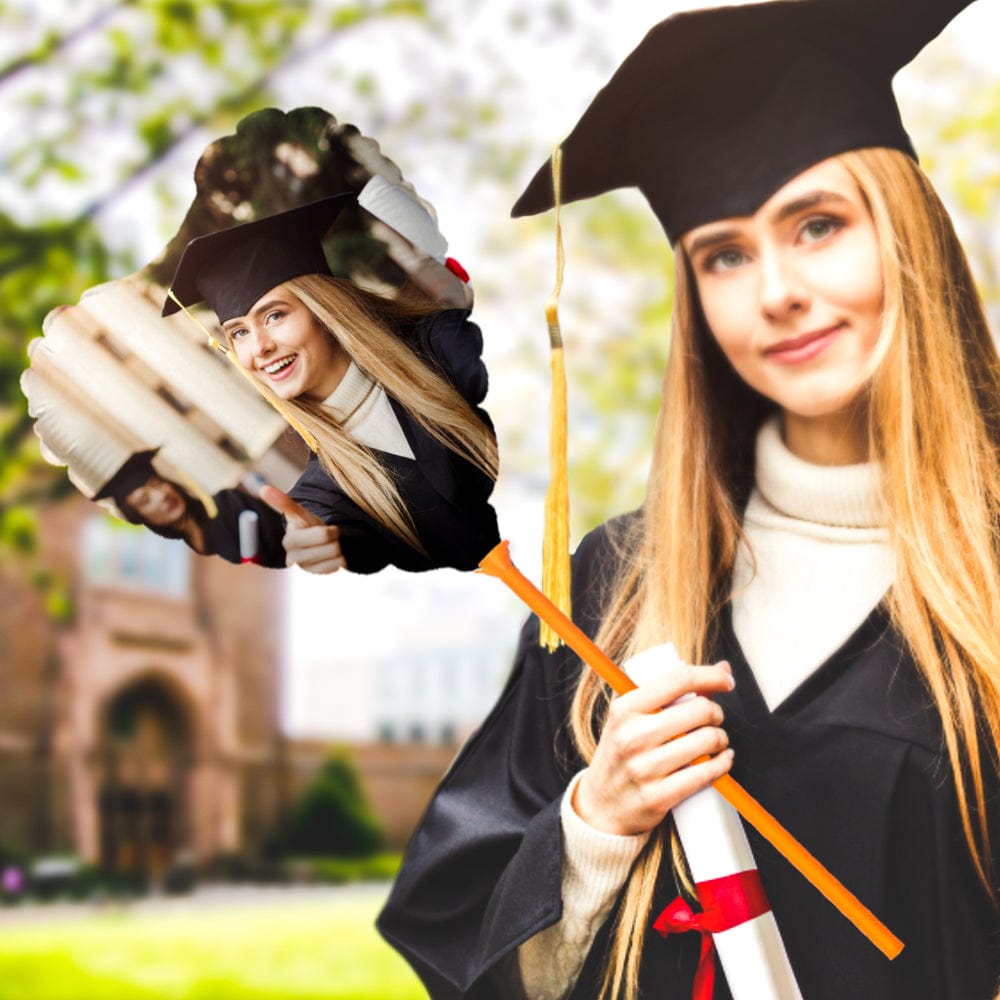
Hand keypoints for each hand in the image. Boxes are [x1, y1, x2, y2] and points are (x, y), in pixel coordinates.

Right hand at [260, 485, 346, 573]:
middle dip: (334, 540)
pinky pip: (337, 567)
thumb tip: (264, 489)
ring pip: (336, 557)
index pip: (322, 535)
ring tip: (330, 545)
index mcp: (290, 541)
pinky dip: (340, 560)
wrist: (316, 539)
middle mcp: (294, 558)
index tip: (328, 528)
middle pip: (331, 548)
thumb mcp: (299, 512)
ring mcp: (305, 568)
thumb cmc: (306, 524)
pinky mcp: (315, 575)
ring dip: (338, 549)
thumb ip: (283, 502)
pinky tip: (332, 555)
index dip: (330, 531)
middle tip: (329, 537)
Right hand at [573, 661, 734, 835]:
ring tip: (715, 741)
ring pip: (707, 740)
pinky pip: (705, 773)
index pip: (678, 680)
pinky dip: (722, 764)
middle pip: (699, 710)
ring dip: (721, 739)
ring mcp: (644, 768)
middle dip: (716, 712)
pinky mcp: (657, 796)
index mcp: (624, 709)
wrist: (601, 806)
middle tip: (713, 719)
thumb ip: (671, 692)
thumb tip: (722, 669)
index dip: (710, 676)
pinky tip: (722, 760)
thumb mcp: (631, 718)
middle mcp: (632, 736)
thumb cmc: (622, 754)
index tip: (725, 680)